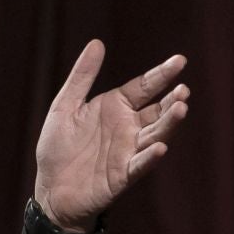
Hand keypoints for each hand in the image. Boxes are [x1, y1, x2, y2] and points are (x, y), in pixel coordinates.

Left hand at [33, 40, 190, 231]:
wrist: (50, 189)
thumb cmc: (58, 148)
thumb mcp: (65, 106)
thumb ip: (82, 76)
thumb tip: (97, 43)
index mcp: (116, 108)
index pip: (144, 87)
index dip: (162, 74)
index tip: (181, 60)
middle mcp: (128, 128)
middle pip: (157, 111)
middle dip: (172, 101)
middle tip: (184, 90)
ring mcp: (128, 152)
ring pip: (155, 135)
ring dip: (169, 124)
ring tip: (181, 109)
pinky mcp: (123, 175)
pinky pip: (139, 165)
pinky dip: (150, 157)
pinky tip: (160, 147)